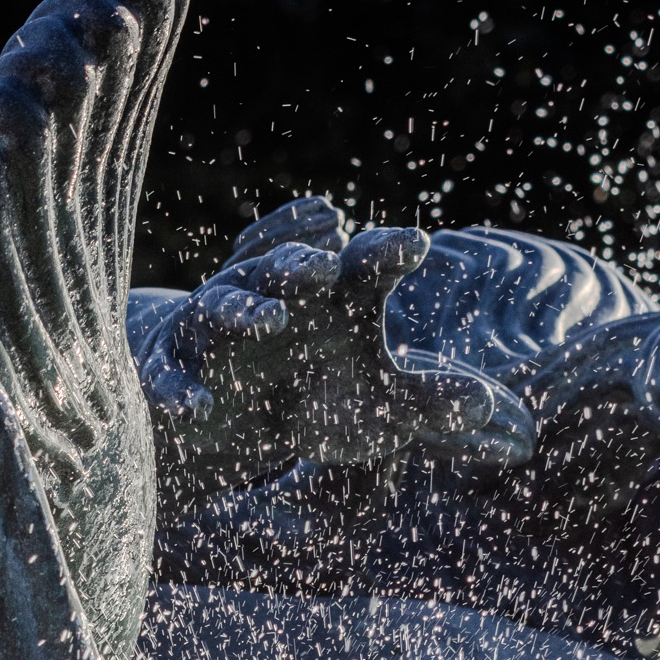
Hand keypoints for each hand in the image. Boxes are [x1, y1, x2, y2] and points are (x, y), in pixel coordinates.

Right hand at [140, 224, 534, 486]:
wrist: (243, 415)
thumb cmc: (322, 394)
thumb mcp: (382, 404)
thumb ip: (429, 400)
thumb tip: (490, 406)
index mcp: (333, 299)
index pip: (363, 265)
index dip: (386, 253)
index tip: (419, 244)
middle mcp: (275, 301)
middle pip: (284, 268)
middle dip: (300, 262)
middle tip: (327, 265)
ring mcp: (220, 332)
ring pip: (222, 308)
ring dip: (244, 310)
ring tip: (272, 319)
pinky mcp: (179, 370)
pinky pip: (169, 376)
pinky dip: (177, 391)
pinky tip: (196, 409)